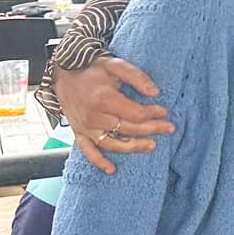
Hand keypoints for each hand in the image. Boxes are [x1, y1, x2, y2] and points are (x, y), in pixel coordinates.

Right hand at [62, 56, 172, 173]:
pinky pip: (88, 152)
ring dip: (134, 147)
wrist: (64, 75)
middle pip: (128, 129)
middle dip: (152, 129)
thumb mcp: (115, 65)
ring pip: (113, 143)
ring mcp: (85, 127)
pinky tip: (112, 170)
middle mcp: (93, 116)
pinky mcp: (79, 133)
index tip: (164, 111)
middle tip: (169, 128)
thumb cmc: (92, 70)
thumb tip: (155, 92)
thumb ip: (136, 77)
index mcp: (103, 99)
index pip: (134, 113)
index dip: (152, 113)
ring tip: (152, 145)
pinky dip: (99, 162)